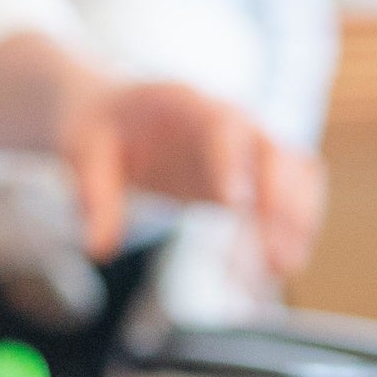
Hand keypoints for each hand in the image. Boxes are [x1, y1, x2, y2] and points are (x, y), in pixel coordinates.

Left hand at [88, 81, 324, 282]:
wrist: (113, 111)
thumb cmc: (99, 127)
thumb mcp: (79, 150)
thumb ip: (92, 193)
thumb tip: (99, 248)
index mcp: (185, 104)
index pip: (222, 126)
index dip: (231, 164)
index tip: (232, 205)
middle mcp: (228, 120)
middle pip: (272, 153)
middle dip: (280, 205)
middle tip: (275, 261)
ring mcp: (247, 147)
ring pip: (294, 174)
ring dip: (297, 222)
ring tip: (281, 272)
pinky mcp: (252, 175)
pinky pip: (288, 196)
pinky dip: (292, 229)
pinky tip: (276, 270)